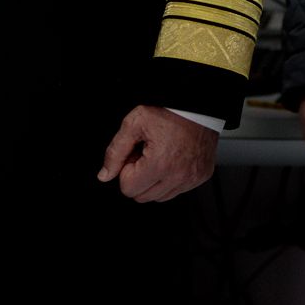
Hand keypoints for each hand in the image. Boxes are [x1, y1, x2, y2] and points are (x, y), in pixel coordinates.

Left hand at [98, 105, 217, 201]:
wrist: (199, 107)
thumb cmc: (170, 112)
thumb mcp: (135, 123)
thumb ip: (115, 151)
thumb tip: (105, 175)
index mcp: (159, 163)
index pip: (128, 188)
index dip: (127, 169)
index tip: (136, 154)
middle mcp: (177, 175)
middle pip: (142, 197)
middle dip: (139, 177)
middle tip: (147, 154)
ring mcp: (191, 178)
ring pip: (159, 197)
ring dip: (154, 181)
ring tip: (160, 157)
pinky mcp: (200, 177)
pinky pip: (176, 191)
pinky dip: (170, 180)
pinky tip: (172, 160)